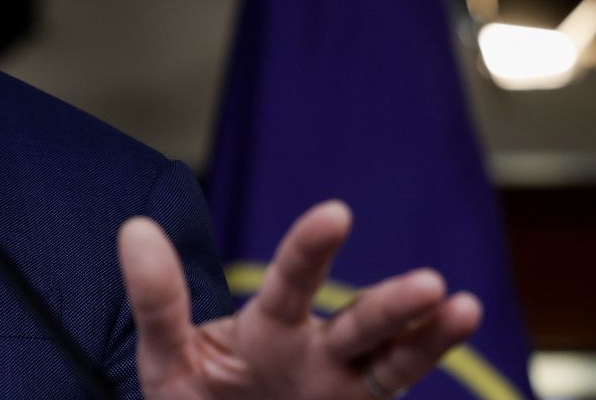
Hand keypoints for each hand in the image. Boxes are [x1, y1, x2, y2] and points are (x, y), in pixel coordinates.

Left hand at [118, 200, 480, 398]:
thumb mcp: (166, 357)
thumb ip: (158, 300)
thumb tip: (134, 228)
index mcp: (268, 326)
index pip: (291, 281)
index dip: (311, 249)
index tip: (335, 213)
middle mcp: (316, 349)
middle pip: (359, 321)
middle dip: (391, 303)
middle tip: (429, 283)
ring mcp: (343, 386)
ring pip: (392, 358)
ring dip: (426, 336)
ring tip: (460, 307)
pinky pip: (393, 388)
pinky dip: (424, 356)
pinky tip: (457, 326)